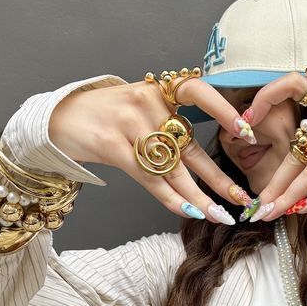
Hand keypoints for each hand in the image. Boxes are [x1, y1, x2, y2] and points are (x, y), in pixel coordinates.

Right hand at [48, 78, 255, 222]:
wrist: (59, 118)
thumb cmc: (106, 116)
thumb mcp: (139, 106)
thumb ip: (169, 123)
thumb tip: (204, 156)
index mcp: (159, 90)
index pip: (199, 92)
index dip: (224, 111)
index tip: (247, 132)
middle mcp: (148, 104)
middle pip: (191, 147)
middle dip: (219, 177)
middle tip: (242, 198)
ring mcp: (130, 124)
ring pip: (173, 169)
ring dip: (199, 197)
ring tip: (220, 215)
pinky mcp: (113, 145)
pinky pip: (149, 179)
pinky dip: (170, 198)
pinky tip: (188, 211)